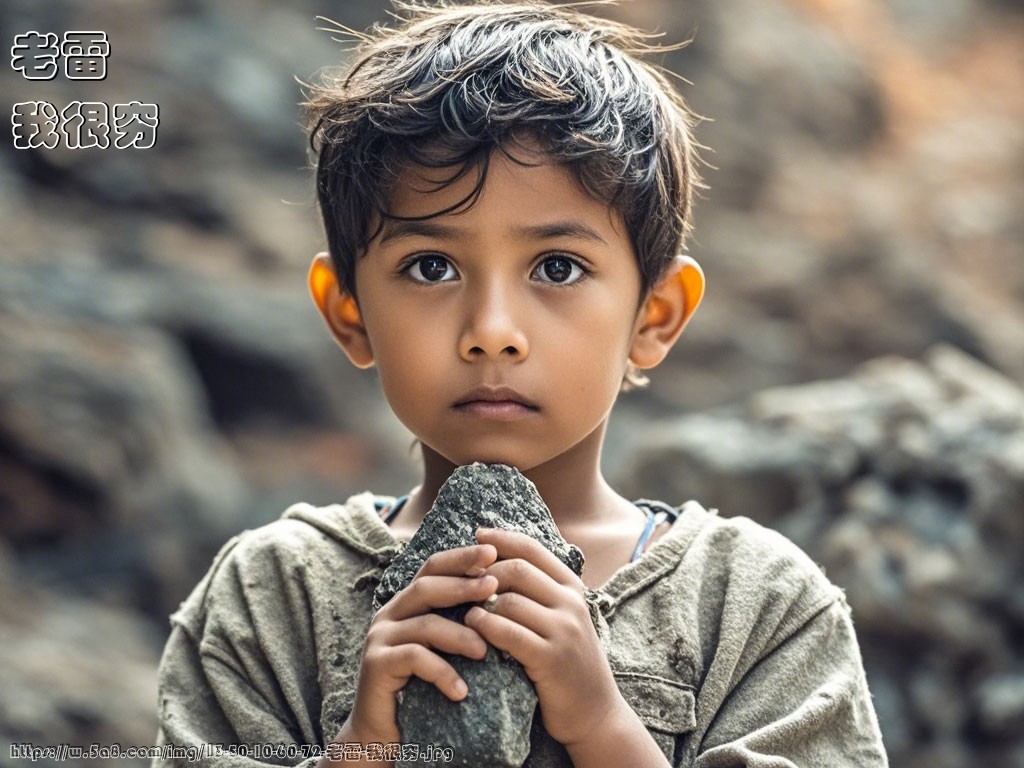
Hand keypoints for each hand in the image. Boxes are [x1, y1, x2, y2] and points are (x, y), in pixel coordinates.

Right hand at [329, 544, 498, 760]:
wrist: (385, 732)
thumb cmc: (423, 687)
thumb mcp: (444, 649)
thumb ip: (461, 623)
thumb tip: (505, 598)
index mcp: (408, 603)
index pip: (433, 567)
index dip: (462, 557)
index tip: (494, 553)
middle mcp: (391, 613)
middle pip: (427, 587)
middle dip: (463, 584)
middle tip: (493, 586)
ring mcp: (380, 637)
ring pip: (424, 625)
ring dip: (459, 636)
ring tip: (485, 652)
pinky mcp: (375, 665)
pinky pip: (413, 659)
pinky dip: (441, 673)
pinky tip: (461, 691)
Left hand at [464, 528, 623, 748]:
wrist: (595, 713)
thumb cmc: (568, 663)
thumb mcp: (562, 619)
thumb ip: (540, 592)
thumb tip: (498, 562)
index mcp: (572, 588)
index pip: (533, 549)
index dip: (501, 539)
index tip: (477, 534)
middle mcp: (571, 603)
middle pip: (517, 569)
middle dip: (484, 572)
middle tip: (462, 580)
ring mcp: (563, 630)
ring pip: (509, 600)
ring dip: (479, 603)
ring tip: (464, 610)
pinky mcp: (551, 658)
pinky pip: (508, 633)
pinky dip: (484, 627)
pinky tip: (473, 628)